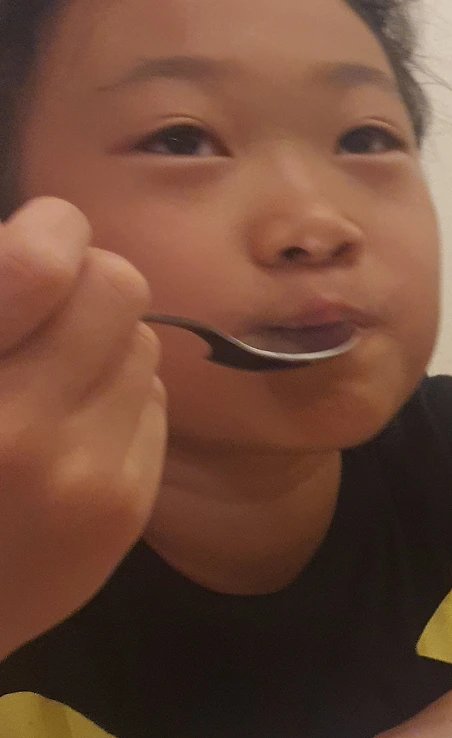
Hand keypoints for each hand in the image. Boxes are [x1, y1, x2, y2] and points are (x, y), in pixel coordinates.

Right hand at [0, 198, 166, 659]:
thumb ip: (2, 295)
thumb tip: (53, 232)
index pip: (42, 264)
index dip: (52, 230)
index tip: (39, 243)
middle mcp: (19, 430)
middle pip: (118, 286)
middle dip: (86, 284)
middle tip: (44, 312)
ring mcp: (83, 475)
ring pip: (144, 344)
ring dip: (104, 345)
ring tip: (48, 383)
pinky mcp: (126, 507)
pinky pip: (152, 404)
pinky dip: (116, 403)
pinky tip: (66, 434)